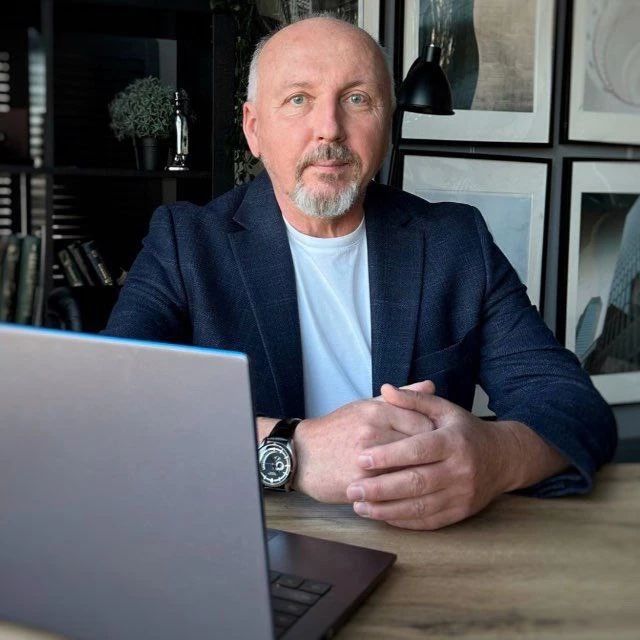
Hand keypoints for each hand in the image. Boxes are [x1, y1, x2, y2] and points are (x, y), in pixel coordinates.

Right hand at [293, 381, 435, 501]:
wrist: (302, 455)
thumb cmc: (337, 429)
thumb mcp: (366, 406)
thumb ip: (400, 398)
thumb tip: (430, 387)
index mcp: (377, 410)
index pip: (424, 421)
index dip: (437, 434)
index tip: (441, 442)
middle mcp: (374, 432)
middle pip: (421, 446)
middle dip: (434, 456)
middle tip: (439, 462)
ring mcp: (368, 459)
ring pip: (410, 469)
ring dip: (423, 475)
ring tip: (428, 478)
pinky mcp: (362, 484)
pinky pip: (394, 490)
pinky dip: (406, 492)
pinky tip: (412, 493)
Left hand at [345, 384, 520, 529]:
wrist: (503, 459)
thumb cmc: (465, 430)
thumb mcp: (444, 409)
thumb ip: (413, 399)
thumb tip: (385, 388)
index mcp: (454, 441)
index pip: (417, 450)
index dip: (388, 455)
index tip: (361, 458)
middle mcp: (460, 470)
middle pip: (416, 482)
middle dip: (380, 488)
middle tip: (352, 488)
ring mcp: (461, 495)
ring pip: (420, 506)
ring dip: (386, 509)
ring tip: (359, 506)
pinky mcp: (460, 513)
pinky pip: (428, 521)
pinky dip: (403, 521)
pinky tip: (381, 515)